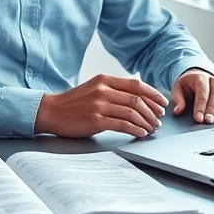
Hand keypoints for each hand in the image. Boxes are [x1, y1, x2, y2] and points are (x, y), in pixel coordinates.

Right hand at [34, 75, 168, 137]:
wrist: (51, 111)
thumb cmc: (73, 103)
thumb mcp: (93, 88)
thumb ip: (113, 90)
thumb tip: (138, 97)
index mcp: (104, 80)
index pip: (136, 85)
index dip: (153, 94)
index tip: (162, 103)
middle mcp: (103, 90)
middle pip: (137, 99)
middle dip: (152, 110)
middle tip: (159, 119)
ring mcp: (99, 105)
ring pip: (132, 112)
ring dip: (146, 121)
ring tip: (152, 128)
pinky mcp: (95, 120)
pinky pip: (122, 124)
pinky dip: (135, 129)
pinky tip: (141, 133)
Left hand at [171, 69, 213, 123]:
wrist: (196, 76)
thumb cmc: (187, 85)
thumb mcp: (178, 89)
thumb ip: (177, 99)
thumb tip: (177, 110)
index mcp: (200, 78)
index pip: (202, 91)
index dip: (201, 105)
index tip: (199, 117)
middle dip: (213, 108)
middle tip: (209, 120)